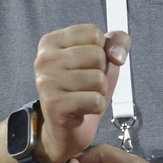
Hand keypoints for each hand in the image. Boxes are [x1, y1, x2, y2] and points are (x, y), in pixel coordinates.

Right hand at [33, 25, 129, 162]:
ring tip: (84, 96)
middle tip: (85, 85)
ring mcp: (47, 82)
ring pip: (98, 79)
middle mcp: (44, 59)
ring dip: (99, 92)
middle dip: (101, 73)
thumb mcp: (103, 59)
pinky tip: (82, 109)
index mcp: (52, 41)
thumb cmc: (83, 90)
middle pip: (97, 55)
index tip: (88, 65)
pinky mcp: (54, 105)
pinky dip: (97, 107)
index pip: (93, 33)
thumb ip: (117, 42)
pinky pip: (95, 100)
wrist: (67, 129)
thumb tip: (117, 55)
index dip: (102, 51)